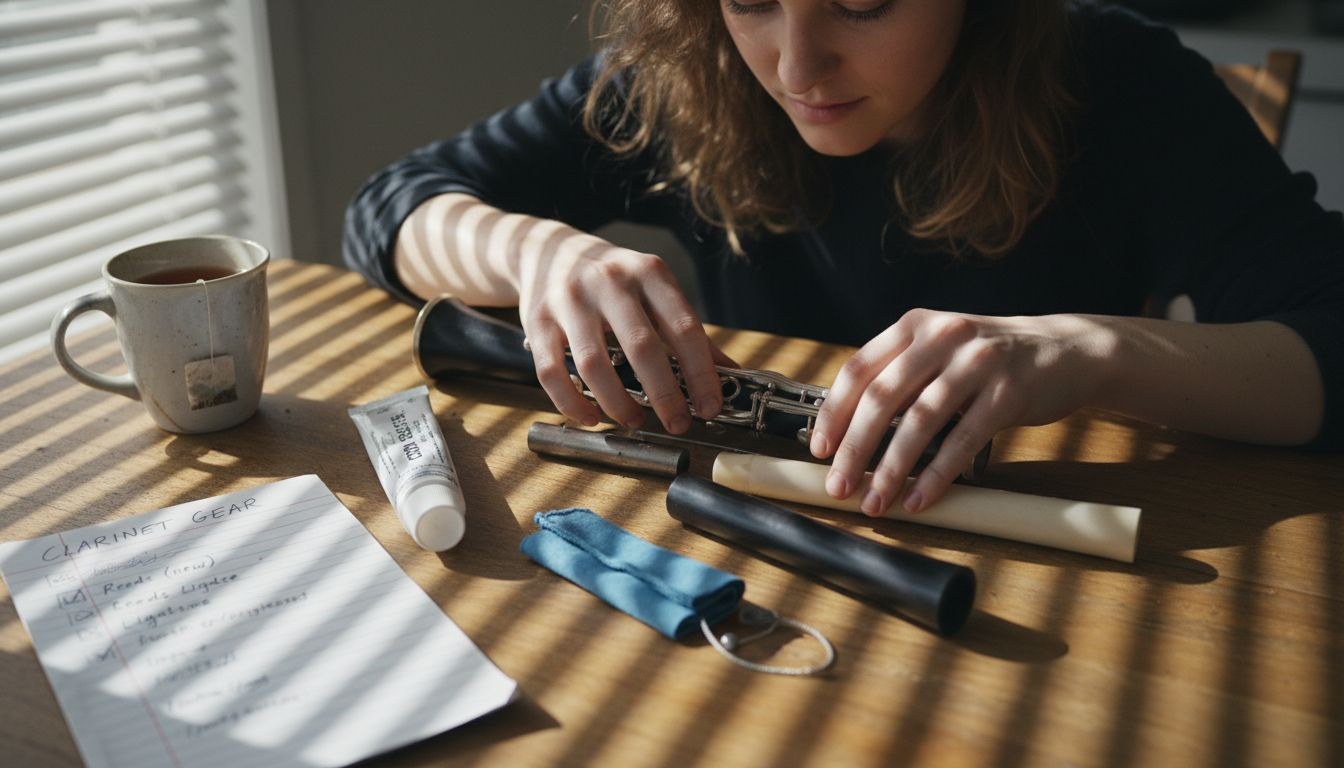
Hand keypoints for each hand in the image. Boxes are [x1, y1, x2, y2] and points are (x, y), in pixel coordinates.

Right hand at [517, 236, 729, 433]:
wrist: (547, 250)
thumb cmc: (613, 280)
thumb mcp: (655, 291)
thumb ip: (688, 333)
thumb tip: (733, 375)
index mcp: (649, 273)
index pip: (684, 328)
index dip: (701, 373)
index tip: (710, 406)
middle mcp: (609, 282)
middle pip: (641, 347)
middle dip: (665, 394)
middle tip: (678, 423)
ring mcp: (569, 301)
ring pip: (593, 365)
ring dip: (618, 403)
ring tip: (635, 421)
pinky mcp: (536, 322)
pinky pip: (552, 372)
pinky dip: (572, 403)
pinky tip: (591, 417)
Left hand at [809, 310, 1115, 514]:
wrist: (1067, 350)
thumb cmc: (990, 360)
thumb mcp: (940, 351)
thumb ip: (900, 377)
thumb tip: (848, 432)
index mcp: (914, 327)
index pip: (858, 370)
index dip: (834, 413)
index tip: (820, 450)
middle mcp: (942, 337)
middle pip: (882, 398)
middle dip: (854, 448)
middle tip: (838, 486)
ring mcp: (977, 361)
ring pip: (920, 421)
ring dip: (892, 469)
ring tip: (876, 502)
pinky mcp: (1009, 391)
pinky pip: (963, 440)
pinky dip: (936, 475)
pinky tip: (920, 499)